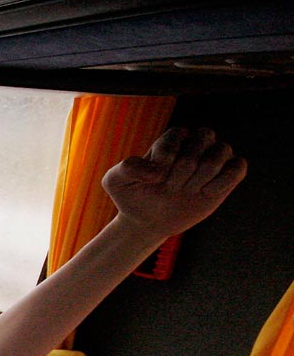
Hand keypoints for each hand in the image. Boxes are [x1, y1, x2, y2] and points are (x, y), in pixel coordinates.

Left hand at [103, 128, 247, 238]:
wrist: (148, 221)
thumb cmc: (133, 196)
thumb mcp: (115, 181)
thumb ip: (126, 167)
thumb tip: (157, 170)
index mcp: (171, 138)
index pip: (178, 135)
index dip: (166, 160)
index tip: (154, 180)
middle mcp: (196, 142)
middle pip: (204, 138)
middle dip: (184, 168)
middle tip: (171, 187)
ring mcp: (214, 158)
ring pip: (222, 151)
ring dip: (201, 177)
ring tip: (187, 191)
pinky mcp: (228, 176)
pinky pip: (238, 167)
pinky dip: (223, 182)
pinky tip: (205, 194)